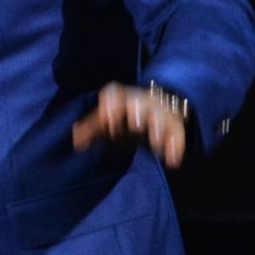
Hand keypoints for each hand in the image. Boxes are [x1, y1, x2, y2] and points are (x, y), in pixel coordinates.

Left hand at [72, 81, 188, 168]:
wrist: (156, 107)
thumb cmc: (123, 116)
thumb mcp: (107, 121)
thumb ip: (91, 130)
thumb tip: (76, 142)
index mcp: (121, 97)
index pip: (115, 93)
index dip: (111, 105)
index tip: (106, 119)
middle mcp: (141, 101)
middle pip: (140, 102)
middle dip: (137, 112)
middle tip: (134, 126)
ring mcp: (160, 111)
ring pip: (161, 116)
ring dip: (158, 128)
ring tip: (156, 142)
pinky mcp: (175, 125)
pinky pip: (178, 133)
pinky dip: (175, 146)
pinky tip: (172, 160)